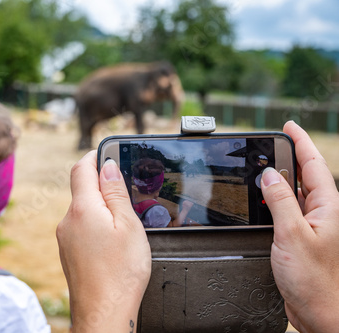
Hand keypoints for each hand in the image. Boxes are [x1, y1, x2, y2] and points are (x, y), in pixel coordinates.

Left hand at [57, 151, 150, 332]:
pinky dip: (95, 224)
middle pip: (82, 189)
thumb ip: (116, 192)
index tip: (110, 153)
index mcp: (82, 209)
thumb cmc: (120, 273)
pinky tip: (112, 241)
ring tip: (124, 222)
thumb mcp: (128, 225)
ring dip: (100, 207)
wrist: (103, 314)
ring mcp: (65, 238)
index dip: (95, 156)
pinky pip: (80, 227)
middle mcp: (67, 221)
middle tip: (127, 191)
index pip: (81, 168)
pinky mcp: (68, 252)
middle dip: (102, 184)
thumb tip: (107, 166)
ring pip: (82, 209)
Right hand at [261, 121, 338, 332]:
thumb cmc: (316, 280)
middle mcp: (322, 212)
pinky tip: (261, 202)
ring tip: (261, 168)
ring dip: (278, 180)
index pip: (314, 163)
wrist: (321, 312)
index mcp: (329, 206)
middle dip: (288, 156)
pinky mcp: (299, 238)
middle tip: (268, 145)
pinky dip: (272, 201)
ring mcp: (311, 225)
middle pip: (304, 174)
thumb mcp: (293, 234)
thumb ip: (280, 201)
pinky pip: (286, 210)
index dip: (301, 142)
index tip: (288, 126)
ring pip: (294, 192)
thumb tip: (268, 174)